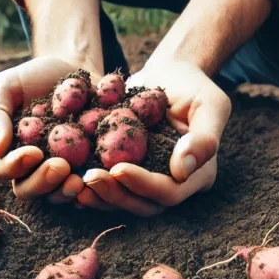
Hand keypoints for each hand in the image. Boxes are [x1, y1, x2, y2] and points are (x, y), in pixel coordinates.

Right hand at [0, 56, 101, 203]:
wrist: (74, 67)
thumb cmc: (34, 78)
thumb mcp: (7, 86)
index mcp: (9, 151)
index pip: (3, 170)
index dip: (15, 166)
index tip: (33, 152)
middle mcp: (32, 168)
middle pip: (29, 190)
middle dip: (44, 182)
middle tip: (60, 167)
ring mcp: (61, 171)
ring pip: (58, 194)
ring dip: (67, 191)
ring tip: (80, 179)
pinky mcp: (89, 168)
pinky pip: (90, 188)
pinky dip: (95, 187)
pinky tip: (104, 178)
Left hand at [81, 60, 229, 213]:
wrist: (170, 74)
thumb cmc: (194, 86)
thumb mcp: (210, 104)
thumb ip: (204, 138)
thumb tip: (182, 170)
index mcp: (197, 175)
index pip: (169, 192)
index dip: (143, 185)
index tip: (118, 168)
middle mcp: (172, 185)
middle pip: (143, 204)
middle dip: (115, 194)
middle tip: (88, 178)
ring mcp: (147, 181)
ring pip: (122, 200)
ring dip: (98, 195)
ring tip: (73, 182)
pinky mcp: (126, 171)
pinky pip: (109, 186)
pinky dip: (89, 185)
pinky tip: (67, 177)